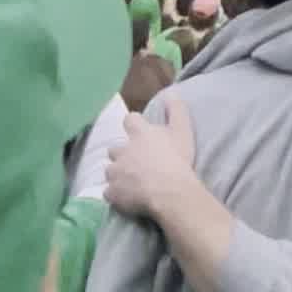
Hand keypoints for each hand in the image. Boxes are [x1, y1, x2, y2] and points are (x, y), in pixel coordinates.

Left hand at [105, 100, 197, 220]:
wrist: (170, 191)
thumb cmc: (177, 159)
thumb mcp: (182, 130)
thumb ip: (176, 110)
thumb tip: (171, 93)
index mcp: (139, 134)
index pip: (129, 120)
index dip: (133, 125)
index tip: (140, 131)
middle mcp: (123, 150)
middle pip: (114, 148)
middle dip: (121, 154)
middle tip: (135, 162)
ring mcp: (115, 172)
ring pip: (109, 170)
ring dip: (116, 174)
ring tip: (128, 183)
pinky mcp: (112, 192)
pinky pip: (108, 193)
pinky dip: (114, 194)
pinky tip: (124, 198)